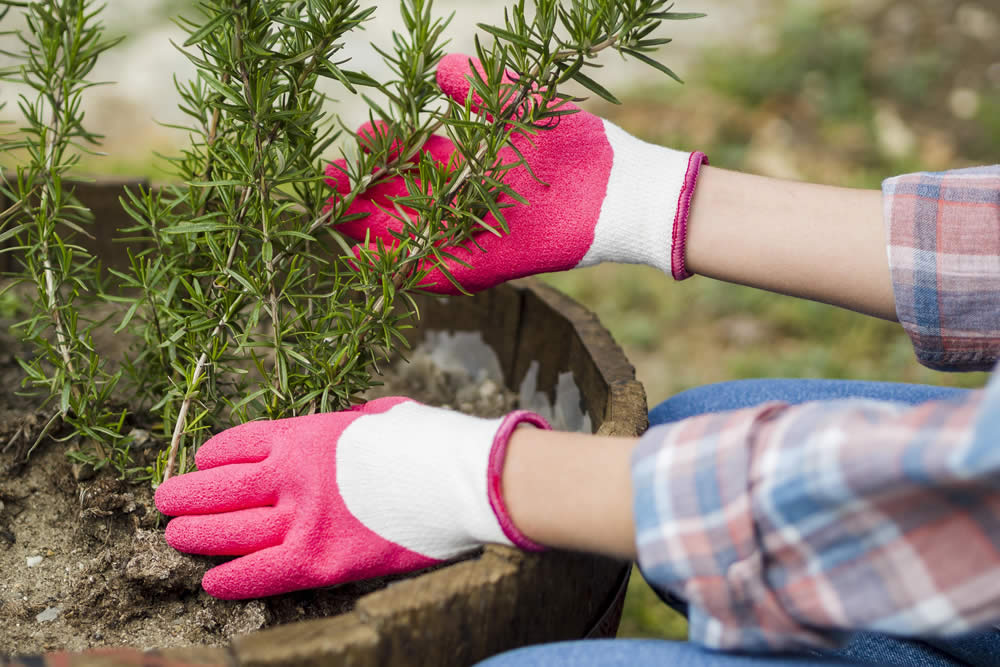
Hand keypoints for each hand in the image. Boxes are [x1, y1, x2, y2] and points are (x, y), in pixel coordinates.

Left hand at [154, 397, 548, 598]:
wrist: (463, 478)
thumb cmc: (432, 441)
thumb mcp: (383, 416)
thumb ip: (353, 424)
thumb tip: (353, 426)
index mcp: (307, 434)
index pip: (240, 443)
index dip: (213, 455)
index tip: (201, 461)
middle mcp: (293, 476)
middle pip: (222, 488)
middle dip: (187, 494)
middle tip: (166, 501)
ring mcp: (303, 519)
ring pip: (230, 531)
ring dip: (196, 533)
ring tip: (175, 535)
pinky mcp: (321, 560)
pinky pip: (261, 573)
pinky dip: (232, 578)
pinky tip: (212, 581)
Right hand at [325, 53, 707, 293]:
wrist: (621, 190)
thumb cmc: (580, 148)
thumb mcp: (526, 110)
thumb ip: (484, 92)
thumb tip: (441, 69)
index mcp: (472, 164)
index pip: (415, 158)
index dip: (385, 149)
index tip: (360, 133)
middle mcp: (467, 202)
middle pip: (402, 200)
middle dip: (363, 192)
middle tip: (326, 181)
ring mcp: (476, 236)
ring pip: (412, 237)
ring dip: (374, 231)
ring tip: (337, 221)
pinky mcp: (491, 265)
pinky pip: (441, 271)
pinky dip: (408, 269)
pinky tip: (375, 263)